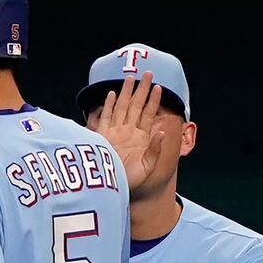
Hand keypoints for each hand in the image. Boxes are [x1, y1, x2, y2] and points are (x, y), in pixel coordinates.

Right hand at [94, 72, 165, 190]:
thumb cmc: (132, 181)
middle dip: (142, 89)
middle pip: (136, 106)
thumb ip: (154, 150)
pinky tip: (113, 94)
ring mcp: (115, 133)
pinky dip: (110, 106)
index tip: (159, 87)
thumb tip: (161, 133)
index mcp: (140, 138)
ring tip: (131, 78)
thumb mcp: (148, 167)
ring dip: (127, 93)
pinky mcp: (102, 137)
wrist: (112, 189)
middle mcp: (128, 132)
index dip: (153, 101)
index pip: (148, 114)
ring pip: (122, 108)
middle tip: (148, 73)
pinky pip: (106, 118)